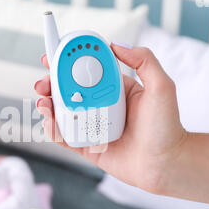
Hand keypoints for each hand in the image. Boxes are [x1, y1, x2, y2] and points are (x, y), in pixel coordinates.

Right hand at [35, 45, 186, 192]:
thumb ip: (144, 61)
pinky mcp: (87, 145)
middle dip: (51, 83)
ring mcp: (92, 125)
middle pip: (68, 90)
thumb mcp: (161, 87)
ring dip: (48, 105)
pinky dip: (53, 129)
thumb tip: (117, 44)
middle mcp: (101, 105)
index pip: (87, 69)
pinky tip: (50, 122)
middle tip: (42, 83)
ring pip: (63, 112)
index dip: (68, 60)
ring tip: (43, 103)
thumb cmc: (167, 127)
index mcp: (114, 88)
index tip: (54, 54)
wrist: (166, 164)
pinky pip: (65, 136)